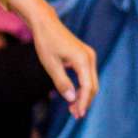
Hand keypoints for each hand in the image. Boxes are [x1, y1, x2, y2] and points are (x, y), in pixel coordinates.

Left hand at [23, 0, 97, 116]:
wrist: (45, 23)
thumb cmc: (45, 42)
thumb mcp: (50, 64)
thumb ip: (62, 82)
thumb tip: (72, 99)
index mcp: (83, 59)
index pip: (88, 87)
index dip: (84, 102)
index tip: (77, 114)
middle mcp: (90, 57)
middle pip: (93, 86)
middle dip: (85, 101)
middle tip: (74, 115)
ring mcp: (89, 55)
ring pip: (91, 81)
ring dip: (84, 95)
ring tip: (73, 109)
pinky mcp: (85, 55)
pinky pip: (87, 75)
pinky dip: (82, 86)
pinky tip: (74, 95)